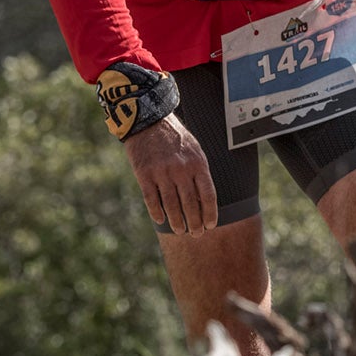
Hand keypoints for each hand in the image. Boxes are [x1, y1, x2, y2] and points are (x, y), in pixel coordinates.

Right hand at [123, 114, 219, 234]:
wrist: (149, 121)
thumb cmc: (175, 138)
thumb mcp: (194, 150)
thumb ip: (199, 172)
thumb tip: (203, 199)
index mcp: (197, 163)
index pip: (208, 195)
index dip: (210, 213)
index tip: (211, 225)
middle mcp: (181, 170)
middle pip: (190, 204)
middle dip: (195, 222)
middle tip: (196, 234)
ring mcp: (162, 172)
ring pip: (172, 205)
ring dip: (177, 221)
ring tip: (181, 230)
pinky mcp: (144, 174)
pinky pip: (152, 199)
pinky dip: (157, 212)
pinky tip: (161, 220)